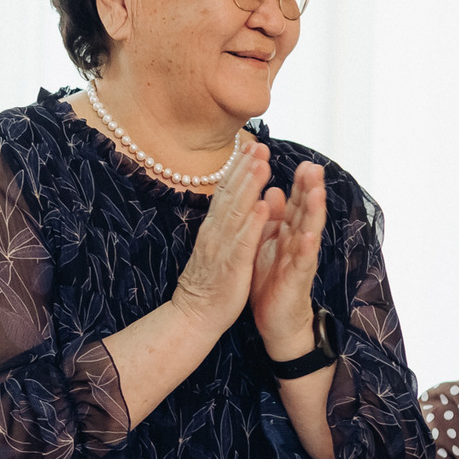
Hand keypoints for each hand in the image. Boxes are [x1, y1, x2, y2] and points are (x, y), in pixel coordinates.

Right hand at [166, 133, 267, 339]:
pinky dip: (252, 223)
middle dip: (245, 169)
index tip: (250, 147)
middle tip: (259, 145)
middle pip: (230, 195)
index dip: (238, 169)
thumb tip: (233, 202)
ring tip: (262, 164)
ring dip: (249, 187)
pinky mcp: (231, 265)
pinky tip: (261, 206)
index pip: (225, 192)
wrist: (196, 314)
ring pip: (236, 212)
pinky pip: (243, 242)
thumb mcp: (216, 246)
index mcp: (214, 227)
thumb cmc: (209, 281)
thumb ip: (225, 223)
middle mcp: (215, 232)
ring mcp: (222, 247)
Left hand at [249, 157, 327, 361]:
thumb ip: (274, 219)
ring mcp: (299, 261)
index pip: (296, 202)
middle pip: (306, 211)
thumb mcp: (269, 244)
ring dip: (314, 212)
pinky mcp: (296, 280)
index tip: (302, 160)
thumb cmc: (272, 280)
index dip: (299, 183)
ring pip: (309, 232)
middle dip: (311, 189)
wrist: (276, 320)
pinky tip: (309, 235)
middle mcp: (298, 243)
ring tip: (318, 192)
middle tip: (314, 166)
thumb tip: (273, 190)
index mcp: (288, 233)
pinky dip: (306, 248)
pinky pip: (303, 262)